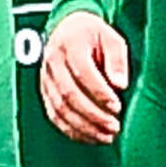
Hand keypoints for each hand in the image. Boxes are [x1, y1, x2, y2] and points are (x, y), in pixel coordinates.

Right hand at [39, 10, 129, 143]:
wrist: (67, 29)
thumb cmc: (94, 35)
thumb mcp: (112, 38)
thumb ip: (117, 60)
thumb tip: (120, 85)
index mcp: (70, 44)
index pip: (83, 72)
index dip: (100, 93)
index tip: (117, 106)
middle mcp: (53, 62)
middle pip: (69, 95)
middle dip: (93, 115)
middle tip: (114, 127)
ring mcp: (46, 79)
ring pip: (61, 109)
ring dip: (84, 127)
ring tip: (106, 136)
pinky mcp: (45, 92)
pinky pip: (55, 116)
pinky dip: (72, 130)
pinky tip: (90, 137)